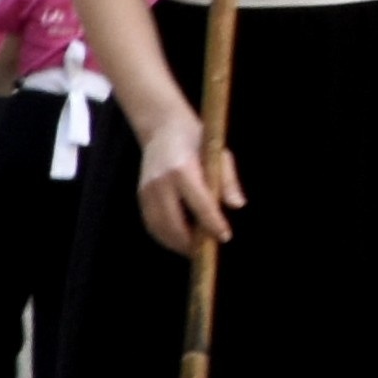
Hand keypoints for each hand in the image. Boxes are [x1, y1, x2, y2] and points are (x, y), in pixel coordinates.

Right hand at [131, 105, 242, 254]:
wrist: (162, 128)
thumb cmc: (196, 140)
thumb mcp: (219, 154)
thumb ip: (228, 181)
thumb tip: (237, 205)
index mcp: (182, 170)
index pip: (200, 205)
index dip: (213, 224)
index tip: (224, 236)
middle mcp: (161, 182)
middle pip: (174, 223)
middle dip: (191, 241)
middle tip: (207, 250)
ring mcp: (147, 190)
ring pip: (159, 227)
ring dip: (176, 242)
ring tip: (193, 249)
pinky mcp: (141, 195)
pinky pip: (151, 223)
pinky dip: (164, 236)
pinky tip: (178, 239)